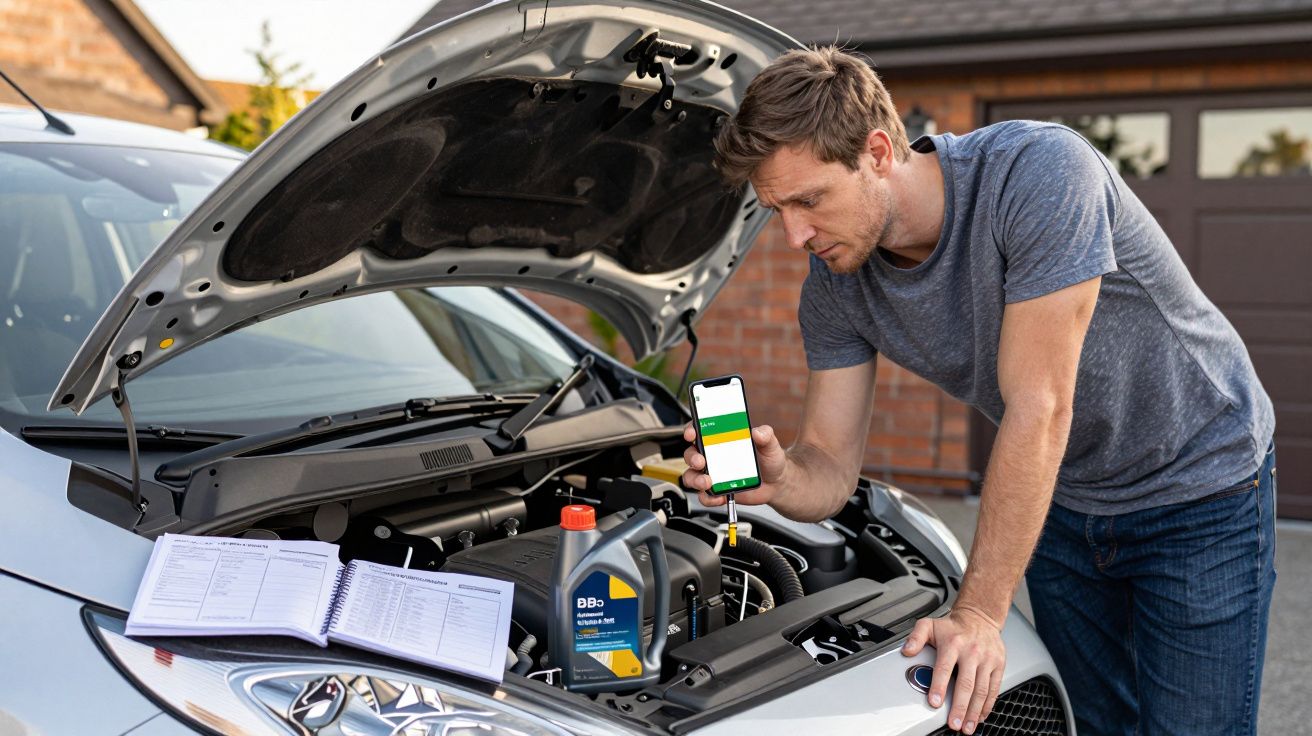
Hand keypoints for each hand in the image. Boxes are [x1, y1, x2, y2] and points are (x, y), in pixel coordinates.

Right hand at [681, 423, 786, 507]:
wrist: (776, 484)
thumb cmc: (769, 460)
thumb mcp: (770, 445)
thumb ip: (766, 436)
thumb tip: (759, 432)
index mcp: (722, 439)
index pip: (700, 430)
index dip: (691, 430)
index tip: (692, 433)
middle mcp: (714, 456)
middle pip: (691, 454)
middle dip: (692, 457)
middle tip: (701, 461)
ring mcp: (714, 474)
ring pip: (692, 476)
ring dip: (695, 479)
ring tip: (707, 483)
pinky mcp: (717, 491)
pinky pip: (704, 496)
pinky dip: (708, 498)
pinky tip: (718, 497)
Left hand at [901, 607, 1005, 733]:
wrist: (980, 616)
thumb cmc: (953, 626)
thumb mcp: (929, 625)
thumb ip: (916, 637)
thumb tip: (906, 650)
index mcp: (953, 643)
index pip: (944, 668)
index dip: (939, 686)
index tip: (934, 702)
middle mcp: (972, 652)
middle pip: (966, 684)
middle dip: (959, 707)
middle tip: (954, 723)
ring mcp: (987, 659)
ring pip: (982, 690)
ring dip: (974, 711)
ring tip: (967, 726)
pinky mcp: (998, 665)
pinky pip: (994, 688)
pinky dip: (988, 705)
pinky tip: (980, 716)